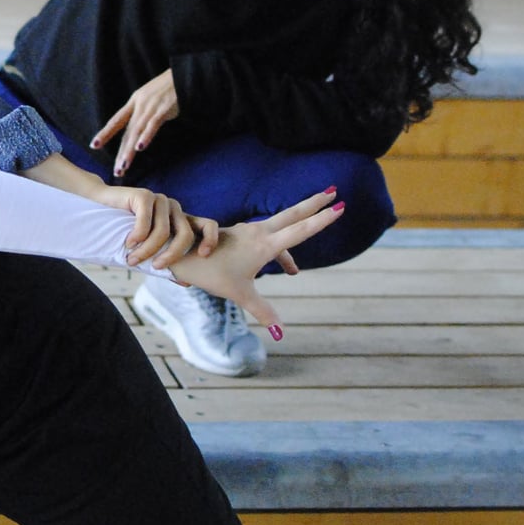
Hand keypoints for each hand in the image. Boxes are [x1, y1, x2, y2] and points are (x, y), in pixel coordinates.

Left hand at [91, 69, 178, 177]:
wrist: (184, 74)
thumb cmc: (169, 88)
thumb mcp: (151, 98)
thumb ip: (143, 113)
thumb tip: (139, 129)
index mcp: (134, 102)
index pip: (116, 120)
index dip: (105, 133)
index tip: (94, 145)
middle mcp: (139, 106)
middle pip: (127, 132)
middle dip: (121, 152)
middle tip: (116, 171)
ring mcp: (151, 107)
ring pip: (136, 132)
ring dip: (129, 151)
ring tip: (124, 166)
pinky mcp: (163, 109)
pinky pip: (153, 125)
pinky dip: (146, 136)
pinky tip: (140, 148)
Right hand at [91, 185, 218, 268]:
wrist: (99, 206)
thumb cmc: (123, 232)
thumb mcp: (147, 249)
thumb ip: (164, 262)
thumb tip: (186, 282)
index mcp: (180, 220)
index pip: (208, 225)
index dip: (210, 239)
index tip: (202, 255)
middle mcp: (174, 209)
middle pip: (186, 235)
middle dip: (171, 255)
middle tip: (155, 267)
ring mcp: (160, 200)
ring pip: (163, 232)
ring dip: (146, 250)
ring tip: (131, 260)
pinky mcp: (144, 195)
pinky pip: (146, 222)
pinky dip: (137, 237)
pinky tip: (128, 243)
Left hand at [164, 188, 343, 330]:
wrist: (182, 255)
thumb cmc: (211, 274)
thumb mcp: (240, 294)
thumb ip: (263, 311)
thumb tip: (281, 333)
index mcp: (264, 245)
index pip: (301, 230)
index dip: (322, 219)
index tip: (340, 207)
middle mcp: (259, 233)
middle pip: (293, 215)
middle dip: (314, 204)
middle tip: (333, 191)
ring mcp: (248, 232)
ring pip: (280, 226)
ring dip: (296, 231)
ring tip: (294, 271)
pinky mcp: (238, 235)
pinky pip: (267, 238)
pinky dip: (278, 250)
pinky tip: (278, 268)